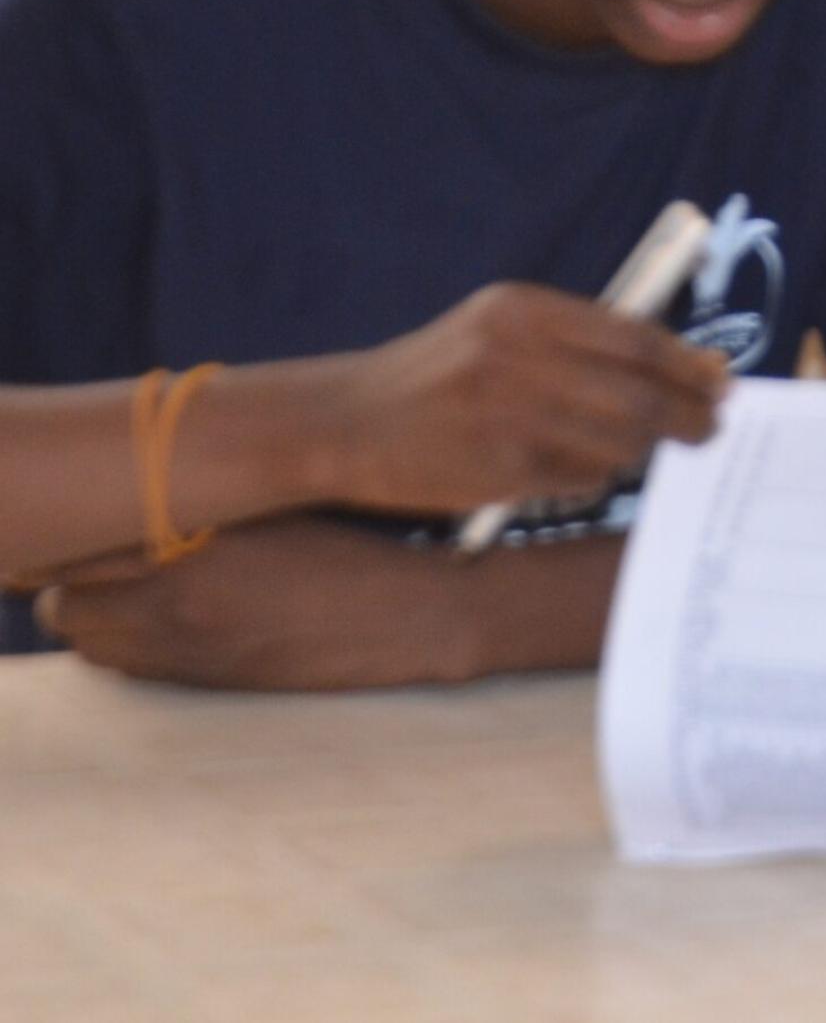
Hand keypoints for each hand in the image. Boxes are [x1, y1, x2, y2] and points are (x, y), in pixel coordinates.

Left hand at [37, 518, 481, 690]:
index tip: (100, 519)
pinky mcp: (201, 683)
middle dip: (77, 578)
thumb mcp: (279, 504)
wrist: (409, 617)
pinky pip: (126, 666)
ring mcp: (181, 653)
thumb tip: (149, 492)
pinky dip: (130, 641)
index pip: (79, 555)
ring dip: (98, 613)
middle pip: (66, 604)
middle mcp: (171, 606)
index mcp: (189, 550)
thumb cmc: (356, 545)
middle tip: (114, 550)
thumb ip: (204, 501)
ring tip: (142, 580)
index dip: (79, 539)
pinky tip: (176, 612)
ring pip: (88, 641)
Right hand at [313, 281, 727, 516]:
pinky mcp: (497, 467)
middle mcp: (518, 355)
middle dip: (685, 413)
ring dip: (644, 450)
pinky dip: (598, 476)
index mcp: (524, 310)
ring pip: (613, 440)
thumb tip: (669, 362)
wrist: (346, 420)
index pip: (632, 336)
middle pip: (634, 392)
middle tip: (711, 427)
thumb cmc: (438, 374)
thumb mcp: (499, 328)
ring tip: (657, 450)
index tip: (719, 378)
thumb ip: (574, 338)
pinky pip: (578, 477)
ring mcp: (507, 414)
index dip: (684, 362)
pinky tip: (598, 472)